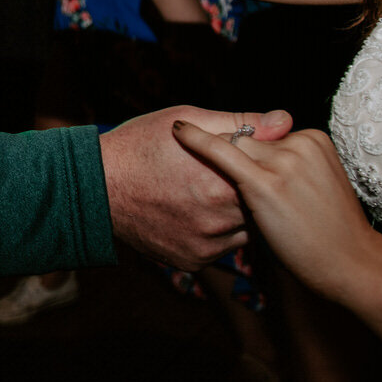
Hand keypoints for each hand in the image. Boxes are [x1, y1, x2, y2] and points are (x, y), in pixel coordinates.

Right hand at [100, 105, 291, 269]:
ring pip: (241, 231)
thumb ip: (241, 121)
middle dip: (246, 192)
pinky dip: (213, 234)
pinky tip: (192, 214)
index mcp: (225, 183)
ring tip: (205, 194)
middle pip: (256, 207)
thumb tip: (285, 119)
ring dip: (232, 215)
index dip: (257, 165)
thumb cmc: (140, 144)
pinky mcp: (192, 262)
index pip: (267, 177)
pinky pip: (219, 249)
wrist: (96, 185)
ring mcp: (206, 246)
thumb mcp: (187, 119)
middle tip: (220, 177)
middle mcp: (219, 221)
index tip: (245, 157)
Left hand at [172, 122, 381, 301]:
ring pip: (234, 146)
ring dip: (215, 162)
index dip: (250, 156)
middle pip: (249, 140)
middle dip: (233, 157)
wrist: (354, 266)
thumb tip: (261, 149)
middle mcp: (299, 144)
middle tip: (228, 182)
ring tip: (205, 185)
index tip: (243, 170)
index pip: (266, 136)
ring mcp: (285, 163)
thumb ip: (290, 164)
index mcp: (313, 139)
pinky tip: (177, 131)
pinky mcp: (265, 184)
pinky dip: (196, 139)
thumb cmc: (331, 233)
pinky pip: (221, 152)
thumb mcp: (315, 187)